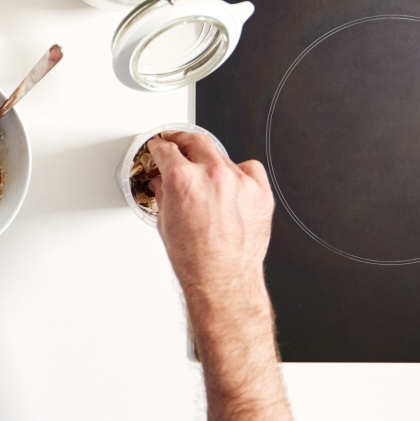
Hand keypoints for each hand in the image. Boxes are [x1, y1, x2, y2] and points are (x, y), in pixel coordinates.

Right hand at [147, 132, 275, 332]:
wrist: (222, 279)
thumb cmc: (194, 258)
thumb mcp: (165, 221)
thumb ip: (164, 193)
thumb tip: (163, 183)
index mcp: (182, 178)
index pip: (166, 149)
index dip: (159, 146)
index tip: (159, 147)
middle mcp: (212, 174)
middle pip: (195, 140)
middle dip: (182, 142)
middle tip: (178, 145)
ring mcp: (239, 181)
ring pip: (221, 155)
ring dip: (210, 161)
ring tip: (205, 178)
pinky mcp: (260, 192)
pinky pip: (249, 169)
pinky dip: (240, 173)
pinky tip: (232, 184)